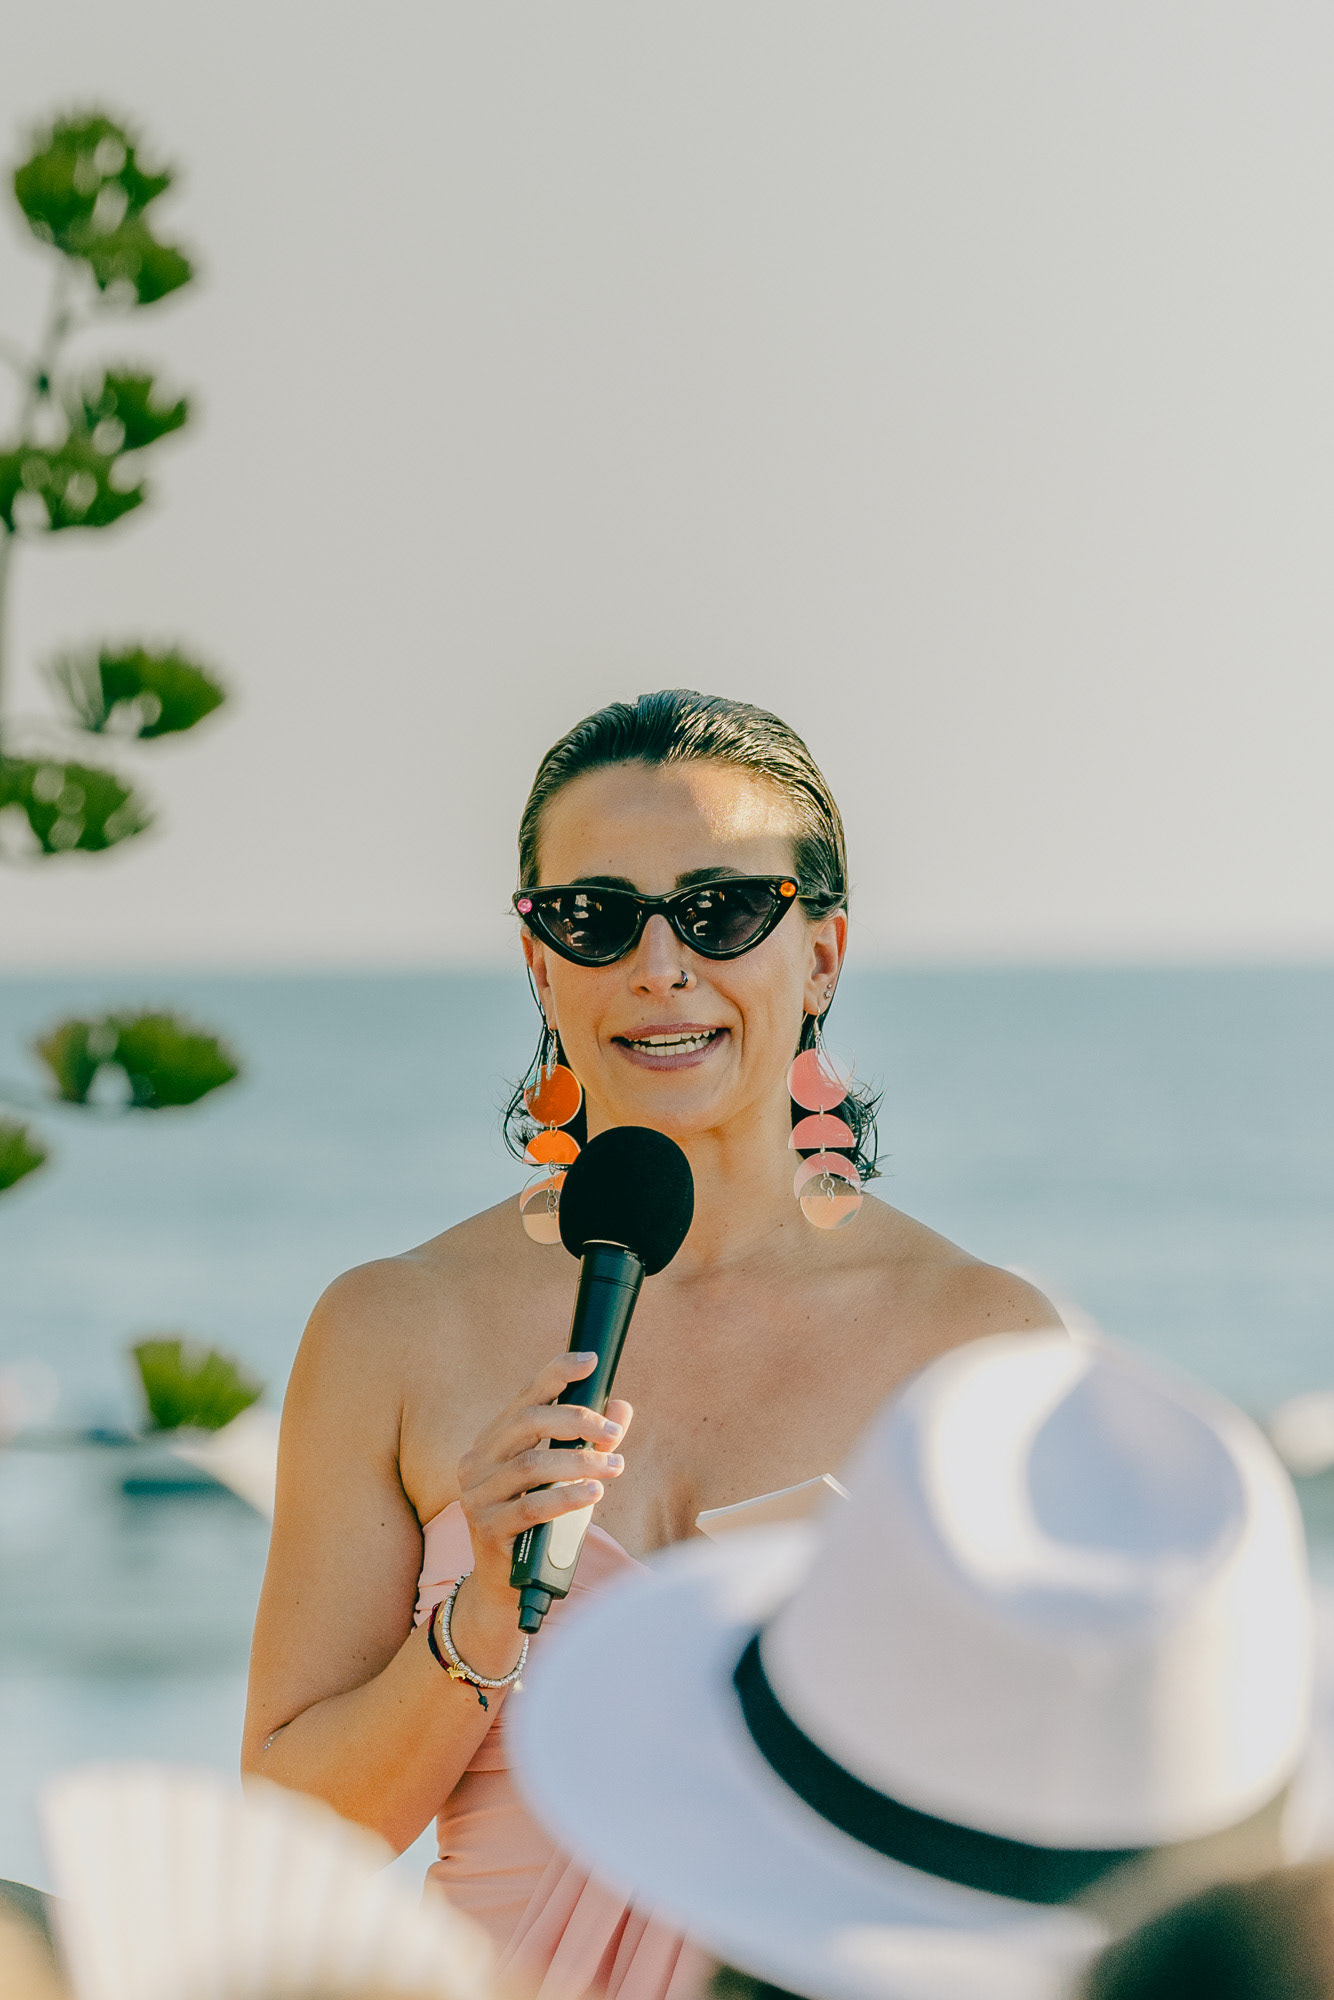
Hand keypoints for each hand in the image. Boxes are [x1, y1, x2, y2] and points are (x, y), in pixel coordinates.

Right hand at [451, 1353, 631, 1665]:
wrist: (505, 1586)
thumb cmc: (539, 1524)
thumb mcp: (564, 1477)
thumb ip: (590, 1442)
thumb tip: (621, 1406)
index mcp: (493, 1442)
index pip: (525, 1397)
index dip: (556, 1374)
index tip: (591, 1360)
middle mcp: (477, 1462)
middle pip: (527, 1423)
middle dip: (576, 1421)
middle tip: (612, 1434)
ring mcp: (478, 1496)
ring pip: (532, 1464)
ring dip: (580, 1461)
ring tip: (615, 1466)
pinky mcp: (487, 1530)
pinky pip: (530, 1507)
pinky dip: (567, 1496)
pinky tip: (594, 1493)